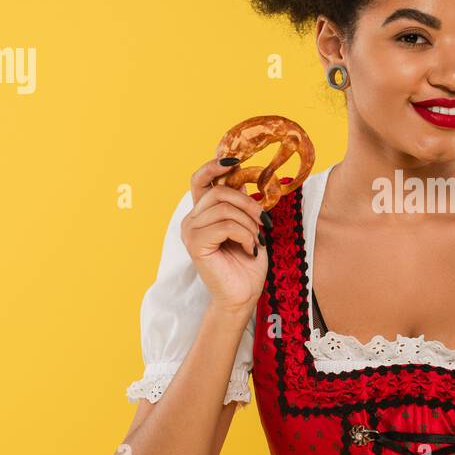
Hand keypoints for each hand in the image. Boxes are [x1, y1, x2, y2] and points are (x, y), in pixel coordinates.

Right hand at [182, 157, 268, 315]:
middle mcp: (191, 219)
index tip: (236, 160)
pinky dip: (245, 235)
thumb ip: (241, 204)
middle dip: (248, 204)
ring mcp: (190, 231)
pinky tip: (250, 248)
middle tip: (264, 222)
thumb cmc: (247, 262)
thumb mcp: (249, 226)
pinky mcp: (195, 244)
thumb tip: (243, 179)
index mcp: (203, 212)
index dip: (215, 166)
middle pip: (219, 192)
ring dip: (249, 223)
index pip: (200, 179)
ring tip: (256, 240)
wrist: (243, 294)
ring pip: (224, 208)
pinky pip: (226, 226)